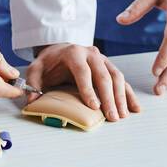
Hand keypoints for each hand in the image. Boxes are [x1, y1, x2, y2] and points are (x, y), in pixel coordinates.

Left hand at [25, 44, 140, 121]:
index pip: (83, 71)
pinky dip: (128, 94)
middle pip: (103, 75)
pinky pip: (122, 80)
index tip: (93, 106)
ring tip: (122, 115)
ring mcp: (102, 60)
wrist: (60, 49)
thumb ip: (32, 81)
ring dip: (121, 97)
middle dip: (109, 97)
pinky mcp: (109, 67)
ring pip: (116, 77)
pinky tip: (134, 107)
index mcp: (73, 53)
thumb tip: (32, 98)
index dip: (88, 89)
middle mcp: (91, 53)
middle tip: (111, 117)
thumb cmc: (49, 62)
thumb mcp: (36, 68)